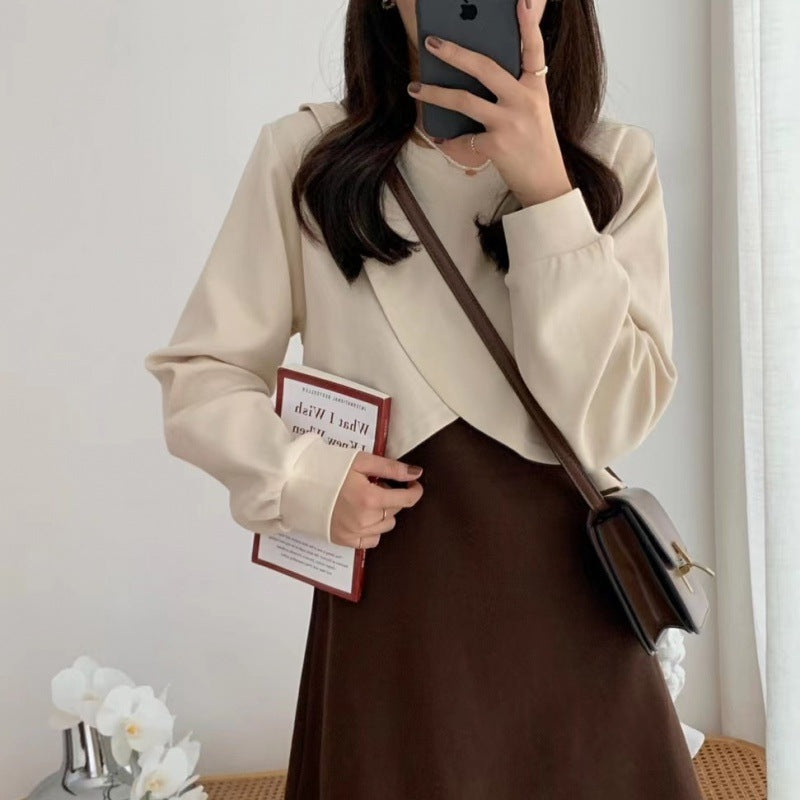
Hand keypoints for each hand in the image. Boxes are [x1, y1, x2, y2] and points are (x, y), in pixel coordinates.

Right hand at [330, 451, 424, 548]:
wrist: (294, 485)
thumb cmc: (326, 468)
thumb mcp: (360, 461)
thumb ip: (390, 468)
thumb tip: (415, 473)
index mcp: (370, 498)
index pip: (406, 500)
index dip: (414, 491)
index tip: (413, 484)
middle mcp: (365, 520)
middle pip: (395, 510)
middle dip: (391, 497)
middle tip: (375, 484)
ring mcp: (355, 533)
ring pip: (385, 526)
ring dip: (383, 513)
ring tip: (365, 499)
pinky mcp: (345, 541)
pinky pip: (372, 540)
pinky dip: (372, 529)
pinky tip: (361, 515)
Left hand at [407, 0, 572, 207]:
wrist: (546, 183)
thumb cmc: (535, 145)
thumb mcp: (533, 110)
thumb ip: (514, 90)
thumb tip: (475, 73)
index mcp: (535, 88)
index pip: (533, 49)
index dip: (528, 24)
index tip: (520, 1)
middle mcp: (524, 101)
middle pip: (485, 68)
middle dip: (455, 52)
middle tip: (432, 42)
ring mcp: (510, 123)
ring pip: (464, 101)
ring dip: (435, 93)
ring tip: (414, 87)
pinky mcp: (497, 146)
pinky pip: (463, 139)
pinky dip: (448, 140)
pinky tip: (437, 136)